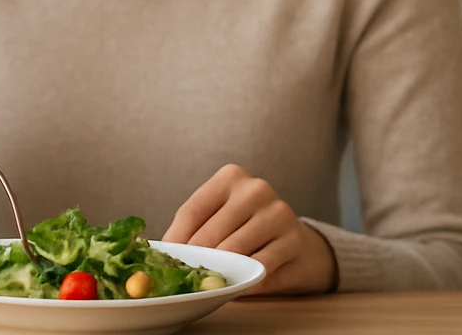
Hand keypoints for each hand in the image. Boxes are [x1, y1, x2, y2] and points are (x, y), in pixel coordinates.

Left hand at [164, 164, 337, 294]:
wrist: (299, 244)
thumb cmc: (247, 229)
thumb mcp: (219, 217)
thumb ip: (194, 227)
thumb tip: (162, 248)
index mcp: (230, 177)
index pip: (193, 210)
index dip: (177, 238)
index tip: (166, 259)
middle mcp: (256, 190)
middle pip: (212, 232)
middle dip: (197, 258)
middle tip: (187, 276)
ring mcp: (279, 213)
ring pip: (235, 251)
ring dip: (221, 270)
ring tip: (212, 280)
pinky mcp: (295, 240)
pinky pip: (260, 268)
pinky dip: (246, 280)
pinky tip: (239, 285)